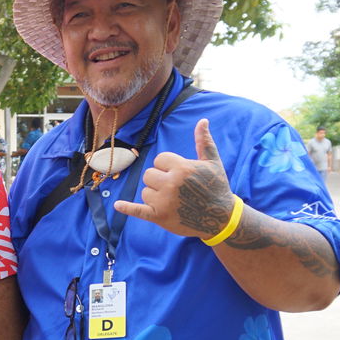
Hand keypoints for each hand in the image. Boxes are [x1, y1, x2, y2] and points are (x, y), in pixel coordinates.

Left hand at [113, 118, 236, 239]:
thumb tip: (202, 120)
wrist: (221, 218)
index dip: (167, 167)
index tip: (180, 175)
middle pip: (148, 174)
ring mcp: (163, 201)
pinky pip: (138, 210)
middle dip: (158, 180)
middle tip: (175, 189)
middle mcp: (170, 184)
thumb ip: (204, 141)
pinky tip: (118, 205)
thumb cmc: (217, 187)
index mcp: (181, 168)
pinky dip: (127, 208)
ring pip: (145, 191)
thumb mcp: (213, 163)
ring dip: (155, 195)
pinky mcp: (159, 217)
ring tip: (173, 201)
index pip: (159, 160)